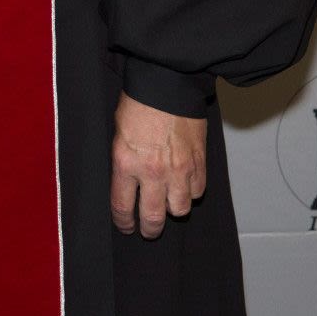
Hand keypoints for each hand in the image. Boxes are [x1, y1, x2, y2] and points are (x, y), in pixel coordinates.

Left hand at [109, 91, 206, 238]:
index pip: (122, 206)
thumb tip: (127, 184)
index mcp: (126, 164)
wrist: (168, 85)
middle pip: (153, 217)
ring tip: (167, 207)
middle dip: (149, 229)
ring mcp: (179, 170)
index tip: (125, 226)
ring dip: (173, 210)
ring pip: (180, 209)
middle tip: (147, 230)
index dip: (123, 222)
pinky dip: (190, 192)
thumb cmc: (138, 105)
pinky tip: (183, 187)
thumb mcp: (117, 135)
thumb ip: (123, 163)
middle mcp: (153, 172)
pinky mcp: (199, 163)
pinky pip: (197, 191)